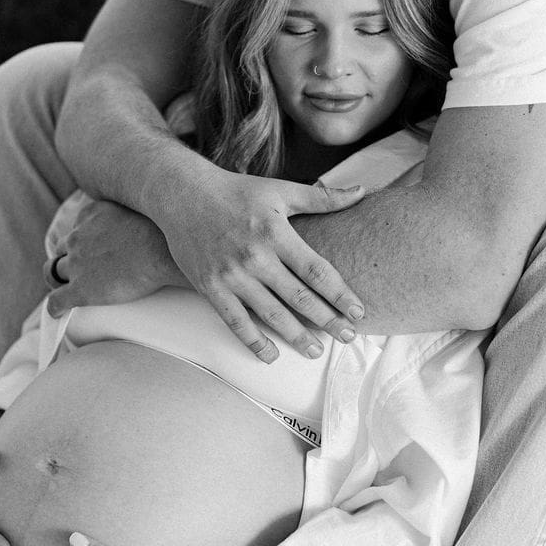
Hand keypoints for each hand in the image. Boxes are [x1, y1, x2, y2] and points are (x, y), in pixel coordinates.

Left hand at [45, 198, 182, 318]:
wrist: (161, 252)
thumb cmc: (160, 230)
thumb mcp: (136, 205)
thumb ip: (124, 210)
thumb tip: (132, 216)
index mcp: (89, 213)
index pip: (76, 226)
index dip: (84, 238)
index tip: (94, 247)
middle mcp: (77, 236)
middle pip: (63, 249)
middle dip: (71, 257)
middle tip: (88, 268)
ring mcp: (76, 264)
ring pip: (55, 272)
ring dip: (61, 279)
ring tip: (72, 288)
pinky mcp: (81, 290)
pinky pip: (57, 300)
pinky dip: (55, 306)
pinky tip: (57, 312)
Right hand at [158, 164, 366, 361]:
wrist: (182, 194)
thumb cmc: (237, 191)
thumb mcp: (280, 190)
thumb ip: (322, 198)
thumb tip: (363, 192)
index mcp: (276, 232)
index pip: (316, 270)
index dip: (340, 294)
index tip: (359, 312)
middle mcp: (255, 256)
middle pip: (299, 297)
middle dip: (327, 320)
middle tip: (348, 337)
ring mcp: (231, 274)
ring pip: (270, 314)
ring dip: (296, 336)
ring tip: (317, 351)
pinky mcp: (209, 287)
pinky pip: (235, 321)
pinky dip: (254, 342)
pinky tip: (272, 355)